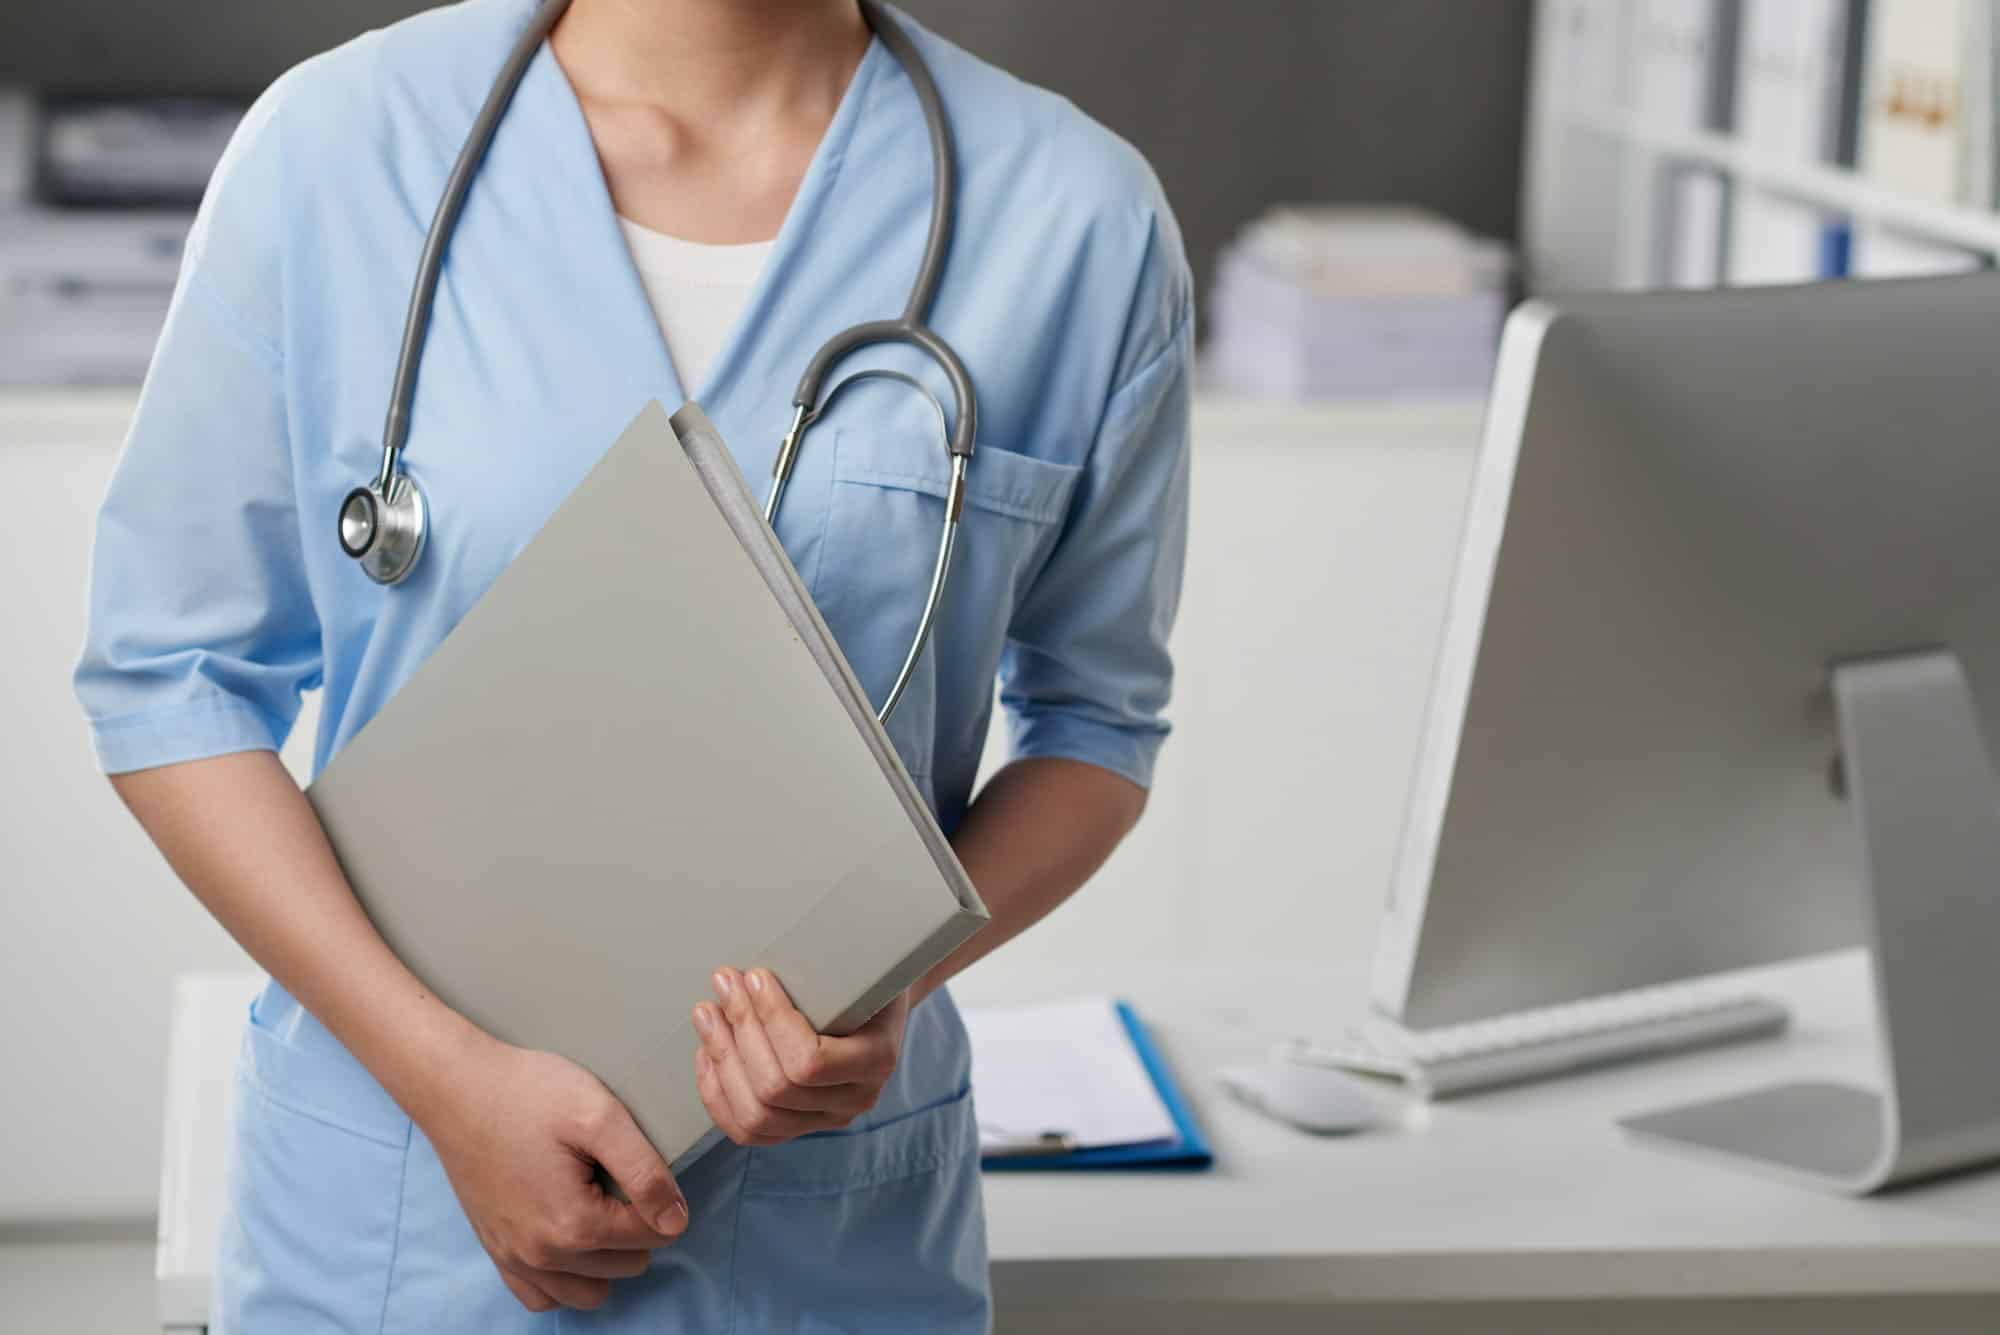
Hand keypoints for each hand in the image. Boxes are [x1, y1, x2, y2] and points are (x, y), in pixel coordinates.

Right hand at [419, 1035, 688, 1312]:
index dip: (660, 1196)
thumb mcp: (600, 1116)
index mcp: (574, 1224)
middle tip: (614, 1177)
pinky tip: (570, 1238)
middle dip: (634, 1225)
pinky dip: (565, 1278)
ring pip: (589, 1291)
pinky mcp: (496, 1252)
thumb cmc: (528, 1093)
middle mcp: (543, 1256)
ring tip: (599, 1207)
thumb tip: (676, 1221)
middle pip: (627, 1264)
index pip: (653, 1234)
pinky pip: (543, 1296)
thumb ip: (645, 1171)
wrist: (456, 1089)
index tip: (638, 1162)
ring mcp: (516, 1259)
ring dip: (607, 1260)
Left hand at [692, 967, 909, 1145]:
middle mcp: (855, 1099)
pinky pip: (748, 1131)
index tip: (753, 977)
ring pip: (756, 1116)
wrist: (878, 1000)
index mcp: (876, 1060)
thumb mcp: (860, 963)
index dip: (771, 1019)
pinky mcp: (798, 1124)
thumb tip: (772, 955)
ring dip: (722, 1060)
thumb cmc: (864, 973)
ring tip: (706, 1015)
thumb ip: (829, 961)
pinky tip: (706, 1055)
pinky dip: (717, 1095)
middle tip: (723, 984)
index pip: (809, 1062)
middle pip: (776, 1090)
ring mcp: (826, 1118)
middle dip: (740, 1031)